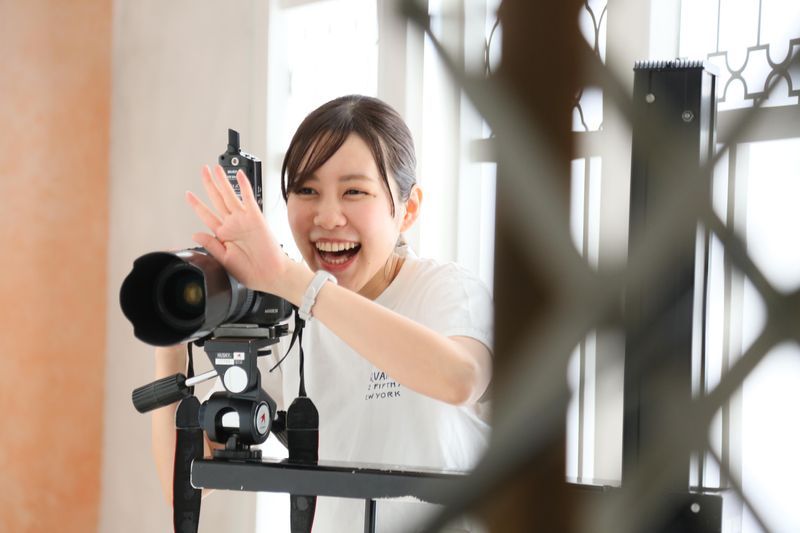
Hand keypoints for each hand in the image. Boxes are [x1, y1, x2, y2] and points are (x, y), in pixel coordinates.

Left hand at [186, 165, 287, 294]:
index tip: (188, 194)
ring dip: (223, 181)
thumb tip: (195, 234)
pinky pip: (248, 198)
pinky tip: (239, 176)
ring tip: (216, 169)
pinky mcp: (256, 218)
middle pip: (217, 199)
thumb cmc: (251, 271)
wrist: (270, 274)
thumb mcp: (224, 260)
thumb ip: (211, 245)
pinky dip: (244, 186)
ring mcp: (244, 219)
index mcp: (223, 235)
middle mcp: (233, 224)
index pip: (206, 215)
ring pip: (230, 195)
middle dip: (209, 184)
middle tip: (203, 171)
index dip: (196, 204)